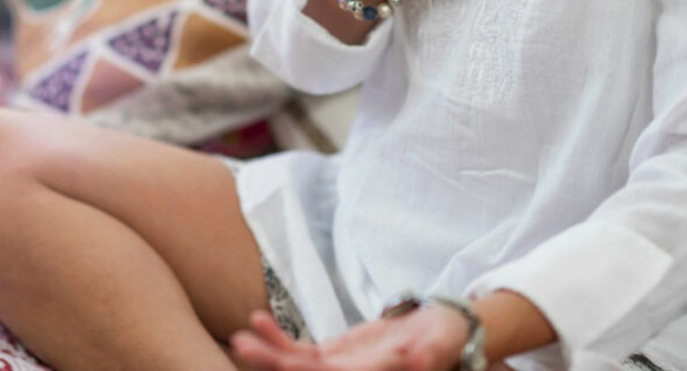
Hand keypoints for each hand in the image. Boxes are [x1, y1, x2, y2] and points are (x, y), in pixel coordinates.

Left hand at [230, 306, 468, 370]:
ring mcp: (339, 369)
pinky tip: (257, 321)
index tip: (284, 363)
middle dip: (273, 364)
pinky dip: (278, 338)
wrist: (444, 333)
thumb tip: (417, 361)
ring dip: (267, 353)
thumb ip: (429, 354)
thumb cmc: (448, 340)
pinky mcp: (333, 356)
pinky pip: (300, 350)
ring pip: (296, 365)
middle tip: (242, 348)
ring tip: (238, 339)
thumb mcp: (442, 344)